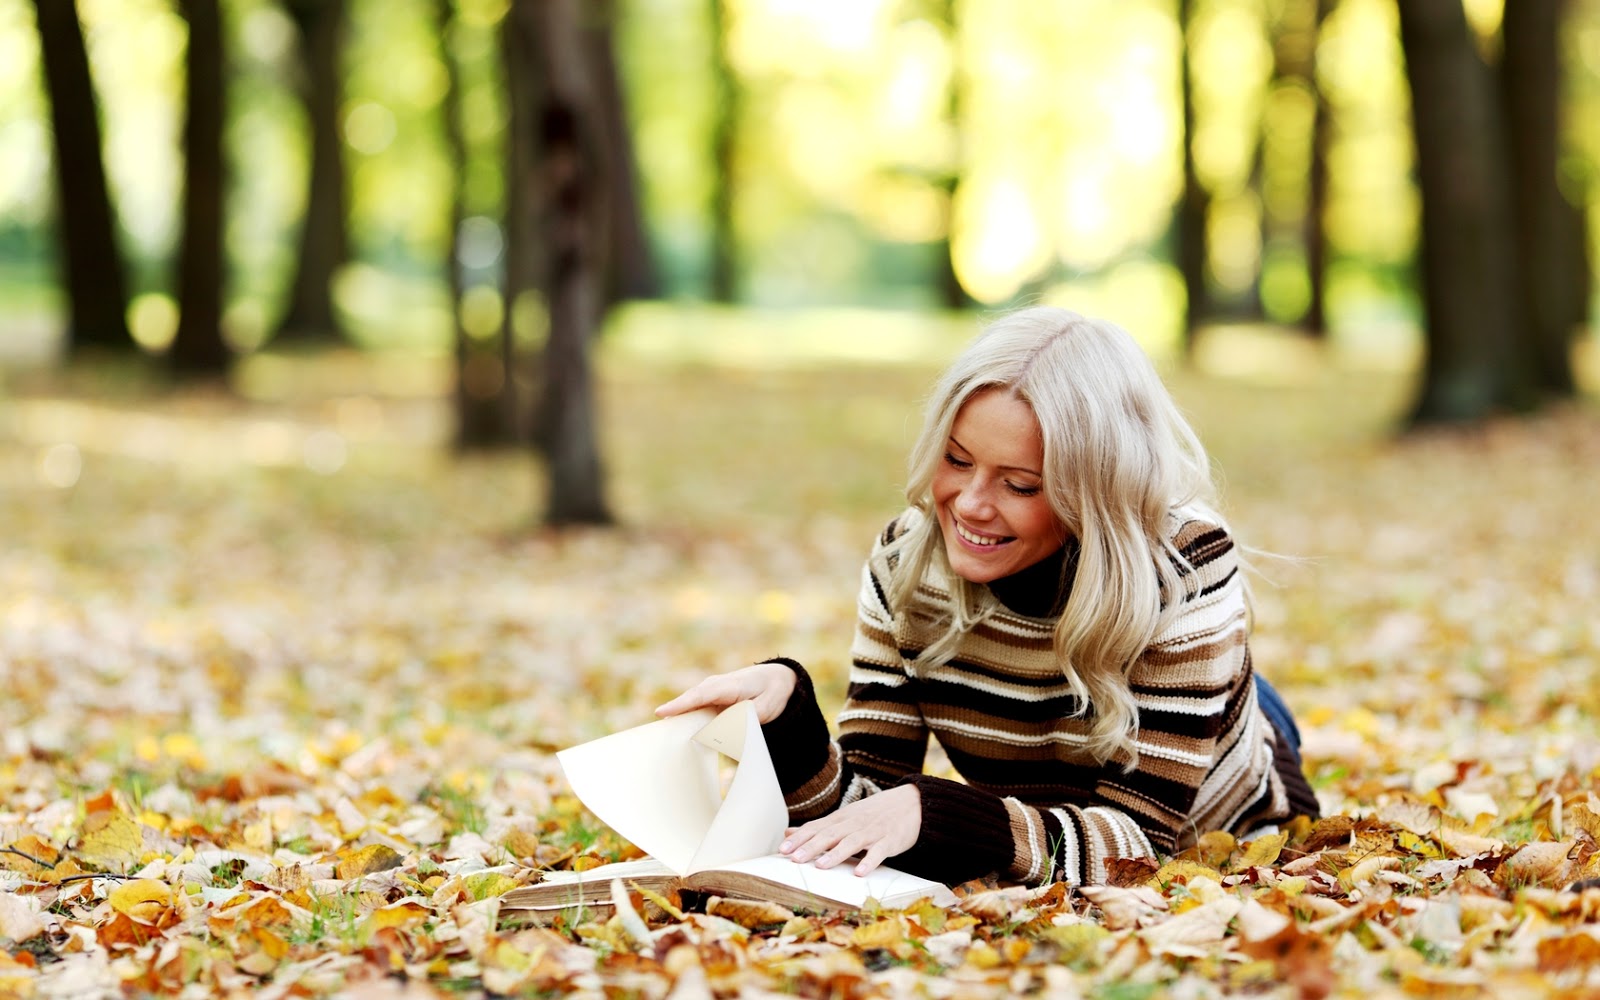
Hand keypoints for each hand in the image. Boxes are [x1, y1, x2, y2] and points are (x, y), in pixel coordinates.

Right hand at [654, 661, 797, 723]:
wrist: (777, 678)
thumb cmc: (772, 692)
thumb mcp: (766, 708)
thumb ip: (745, 718)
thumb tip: (724, 731)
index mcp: (729, 685)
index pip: (700, 695)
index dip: (681, 705)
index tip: (662, 713)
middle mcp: (715, 686)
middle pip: (690, 701)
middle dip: (672, 714)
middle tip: (658, 734)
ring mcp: (711, 691)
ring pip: (690, 706)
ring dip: (678, 720)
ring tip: (664, 738)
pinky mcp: (711, 700)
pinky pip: (695, 709)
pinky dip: (688, 721)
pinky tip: (680, 736)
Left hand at [780, 784, 920, 877]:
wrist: (911, 803)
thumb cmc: (873, 813)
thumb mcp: (845, 817)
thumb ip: (818, 827)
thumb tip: (789, 832)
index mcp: (841, 819)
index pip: (817, 827)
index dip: (800, 838)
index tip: (783, 849)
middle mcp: (854, 823)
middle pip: (830, 835)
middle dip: (811, 846)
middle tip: (794, 858)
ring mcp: (872, 831)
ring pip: (851, 842)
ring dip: (836, 854)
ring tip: (821, 866)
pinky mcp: (890, 840)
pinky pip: (878, 852)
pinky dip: (869, 862)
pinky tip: (860, 873)